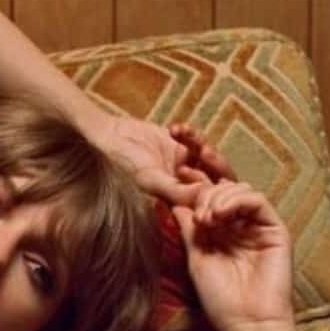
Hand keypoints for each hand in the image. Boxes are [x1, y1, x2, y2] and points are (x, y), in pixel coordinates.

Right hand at [83, 114, 235, 205]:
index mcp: (179, 202)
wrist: (111, 137)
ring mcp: (187, 165)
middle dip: (215, 164)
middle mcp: (186, 186)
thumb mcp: (150, 180)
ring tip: (188, 139)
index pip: (209, 202)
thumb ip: (178, 191)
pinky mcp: (184, 145)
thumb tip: (206, 195)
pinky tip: (173, 128)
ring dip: (202, 145)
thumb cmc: (125, 164)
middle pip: (218, 180)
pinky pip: (199, 140)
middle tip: (204, 151)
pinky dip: (190, 133)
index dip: (215, 191)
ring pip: (211, 158)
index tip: (209, 178)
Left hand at [169, 180, 292, 330]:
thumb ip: (190, 230)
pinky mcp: (275, 230)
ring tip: (205, 218)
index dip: (195, 183)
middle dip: (205, 187)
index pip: (209, 198)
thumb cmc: (221, 300)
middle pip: (225, 188)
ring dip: (218, 196)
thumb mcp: (197, 259)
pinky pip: (258, 201)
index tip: (176, 174)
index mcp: (221, 232)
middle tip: (192, 203)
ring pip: (241, 189)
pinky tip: (219, 215)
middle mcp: (241, 226)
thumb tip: (175, 203)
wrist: (247, 324)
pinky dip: (236, 200)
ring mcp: (259, 227)